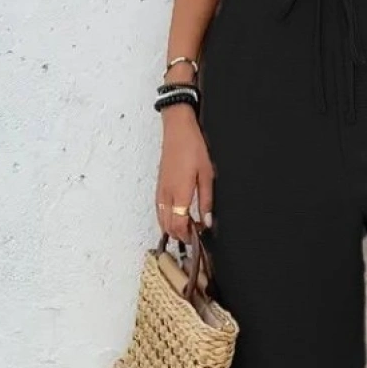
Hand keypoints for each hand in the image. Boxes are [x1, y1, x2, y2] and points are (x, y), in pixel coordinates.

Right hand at [155, 107, 214, 240]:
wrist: (177, 130)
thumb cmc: (193, 148)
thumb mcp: (207, 175)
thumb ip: (206, 200)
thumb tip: (208, 221)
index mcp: (180, 193)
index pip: (179, 225)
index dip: (188, 236)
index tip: (200, 237)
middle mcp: (166, 195)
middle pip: (168, 226)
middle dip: (181, 235)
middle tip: (196, 235)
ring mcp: (160, 191)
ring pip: (161, 220)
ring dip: (173, 228)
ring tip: (188, 228)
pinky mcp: (159, 186)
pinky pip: (159, 210)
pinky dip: (166, 219)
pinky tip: (177, 217)